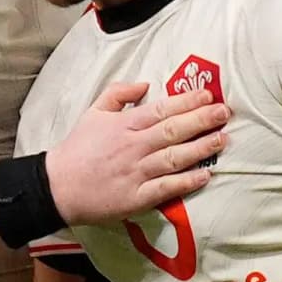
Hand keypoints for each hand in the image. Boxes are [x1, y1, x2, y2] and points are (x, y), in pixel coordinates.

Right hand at [43, 78, 228, 225]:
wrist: (57, 186)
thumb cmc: (77, 148)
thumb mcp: (93, 112)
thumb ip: (119, 93)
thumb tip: (146, 83)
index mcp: (124, 125)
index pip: (162, 109)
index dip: (187, 102)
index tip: (208, 95)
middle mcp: (133, 147)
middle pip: (173, 131)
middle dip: (202, 120)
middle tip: (224, 113)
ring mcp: (136, 173)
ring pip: (174, 158)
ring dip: (201, 148)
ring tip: (222, 139)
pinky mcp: (136, 197)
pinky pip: (166, 188)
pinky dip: (186, 182)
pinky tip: (205, 175)